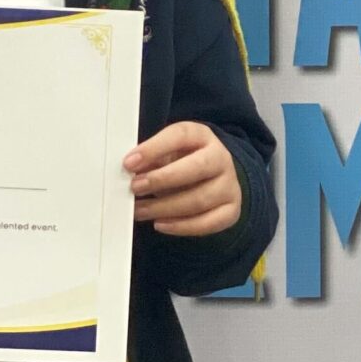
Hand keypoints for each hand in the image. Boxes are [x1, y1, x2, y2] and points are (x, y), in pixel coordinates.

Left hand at [124, 123, 241, 237]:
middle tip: (135, 187)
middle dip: (162, 179)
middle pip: (197, 167)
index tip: (129, 163)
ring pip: (199, 199)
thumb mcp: (167, 154)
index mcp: (202, 136)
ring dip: (164, 207)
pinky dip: (181, 226)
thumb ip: (150, 160)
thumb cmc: (182, 164)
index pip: (181, 135)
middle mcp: (220, 158)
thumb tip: (129, 171)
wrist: (213, 180)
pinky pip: (208, 222)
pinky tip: (160, 224)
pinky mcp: (231, 210)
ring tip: (140, 211)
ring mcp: (229, 185)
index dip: (154, 148)